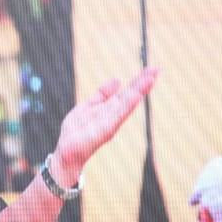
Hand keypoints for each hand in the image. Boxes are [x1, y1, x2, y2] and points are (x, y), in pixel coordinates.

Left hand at [52, 66, 158, 184]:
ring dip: (138, 91)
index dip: (138, 81)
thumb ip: (102, 94)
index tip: (151, 69)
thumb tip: (117, 80)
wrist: (66, 153)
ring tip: (150, 78)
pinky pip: (117, 116)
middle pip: (130, 96)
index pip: (127, 92)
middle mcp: (113, 116)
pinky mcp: (104, 131)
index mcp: (109, 109)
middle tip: (155, 69)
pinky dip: (126, 105)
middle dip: (142, 83)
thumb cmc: (77, 131)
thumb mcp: (87, 106)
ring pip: (127, 104)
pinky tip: (135, 96)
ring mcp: (110, 123)